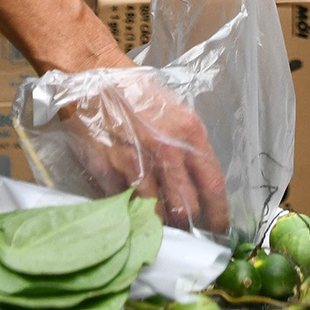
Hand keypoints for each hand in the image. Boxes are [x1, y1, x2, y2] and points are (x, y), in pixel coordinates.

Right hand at [60, 65, 229, 231]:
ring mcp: (135, 164)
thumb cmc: (134, 91)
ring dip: (158, 223)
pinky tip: (130, 210)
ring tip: (157, 224)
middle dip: (188, 225)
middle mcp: (165, 151)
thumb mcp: (174, 111)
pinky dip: (129, 211)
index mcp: (188, 133)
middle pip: (186, 207)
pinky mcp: (107, 172)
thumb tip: (196, 181)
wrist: (91, 77)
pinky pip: (125, 204)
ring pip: (155, 212)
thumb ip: (188, 144)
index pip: (212, 184)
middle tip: (186, 231)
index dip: (218, 213)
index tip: (218, 229)